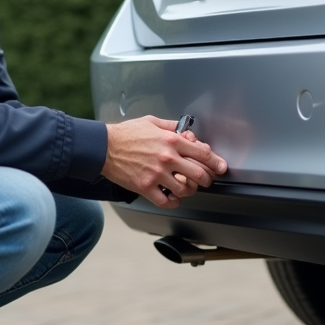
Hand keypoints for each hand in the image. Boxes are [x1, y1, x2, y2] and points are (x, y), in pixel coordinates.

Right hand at [101, 116, 228, 207]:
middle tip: (206, 181)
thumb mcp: (151, 122)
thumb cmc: (125, 134)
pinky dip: (173, 202)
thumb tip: (185, 130)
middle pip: (199, 174)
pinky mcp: (145, 187)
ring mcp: (157, 174)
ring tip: (186, 188)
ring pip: (185, 190)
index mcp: (171, 140)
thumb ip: (171, 126)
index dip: (216, 162)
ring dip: (189, 191)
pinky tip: (172, 198)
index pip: (202, 153)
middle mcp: (167, 158)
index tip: (220, 167)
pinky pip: (166, 201)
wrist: (103, 147)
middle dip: (207, 180)